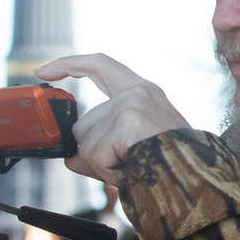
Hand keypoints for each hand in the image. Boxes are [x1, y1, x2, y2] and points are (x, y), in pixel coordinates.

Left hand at [35, 55, 192, 182]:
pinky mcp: (127, 120)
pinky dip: (107, 170)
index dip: (69, 64)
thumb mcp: (131, 146)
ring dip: (102, 164)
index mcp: (142, 92)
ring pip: (86, 142)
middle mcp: (137, 92)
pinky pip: (95, 154)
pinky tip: (130, 170)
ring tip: (133, 168)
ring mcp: (131, 104)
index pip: (99, 65)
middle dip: (92, 153)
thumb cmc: (171, 165)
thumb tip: (69, 155)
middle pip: (85, 123)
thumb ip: (97, 145)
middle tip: (120, 167)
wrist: (195, 176)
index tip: (44, 70)